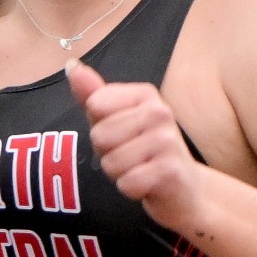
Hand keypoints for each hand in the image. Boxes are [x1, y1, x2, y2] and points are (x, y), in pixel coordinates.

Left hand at [66, 58, 203, 230]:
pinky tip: (148, 185)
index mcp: (146, 94)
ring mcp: (167, 141)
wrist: (185, 189)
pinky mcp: (169, 171)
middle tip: (133, 157)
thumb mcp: (117, 119)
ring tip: (141, 169)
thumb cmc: (145, 152)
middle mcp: (160, 112)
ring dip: (119, 173)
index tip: (123, 135)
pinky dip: (131, 190)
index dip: (100, 126)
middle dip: (108, 153)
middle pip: (100, 135)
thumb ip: (93, 94)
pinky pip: (125, 183)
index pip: (95, 105)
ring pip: (110, 162)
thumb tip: (71, 66)